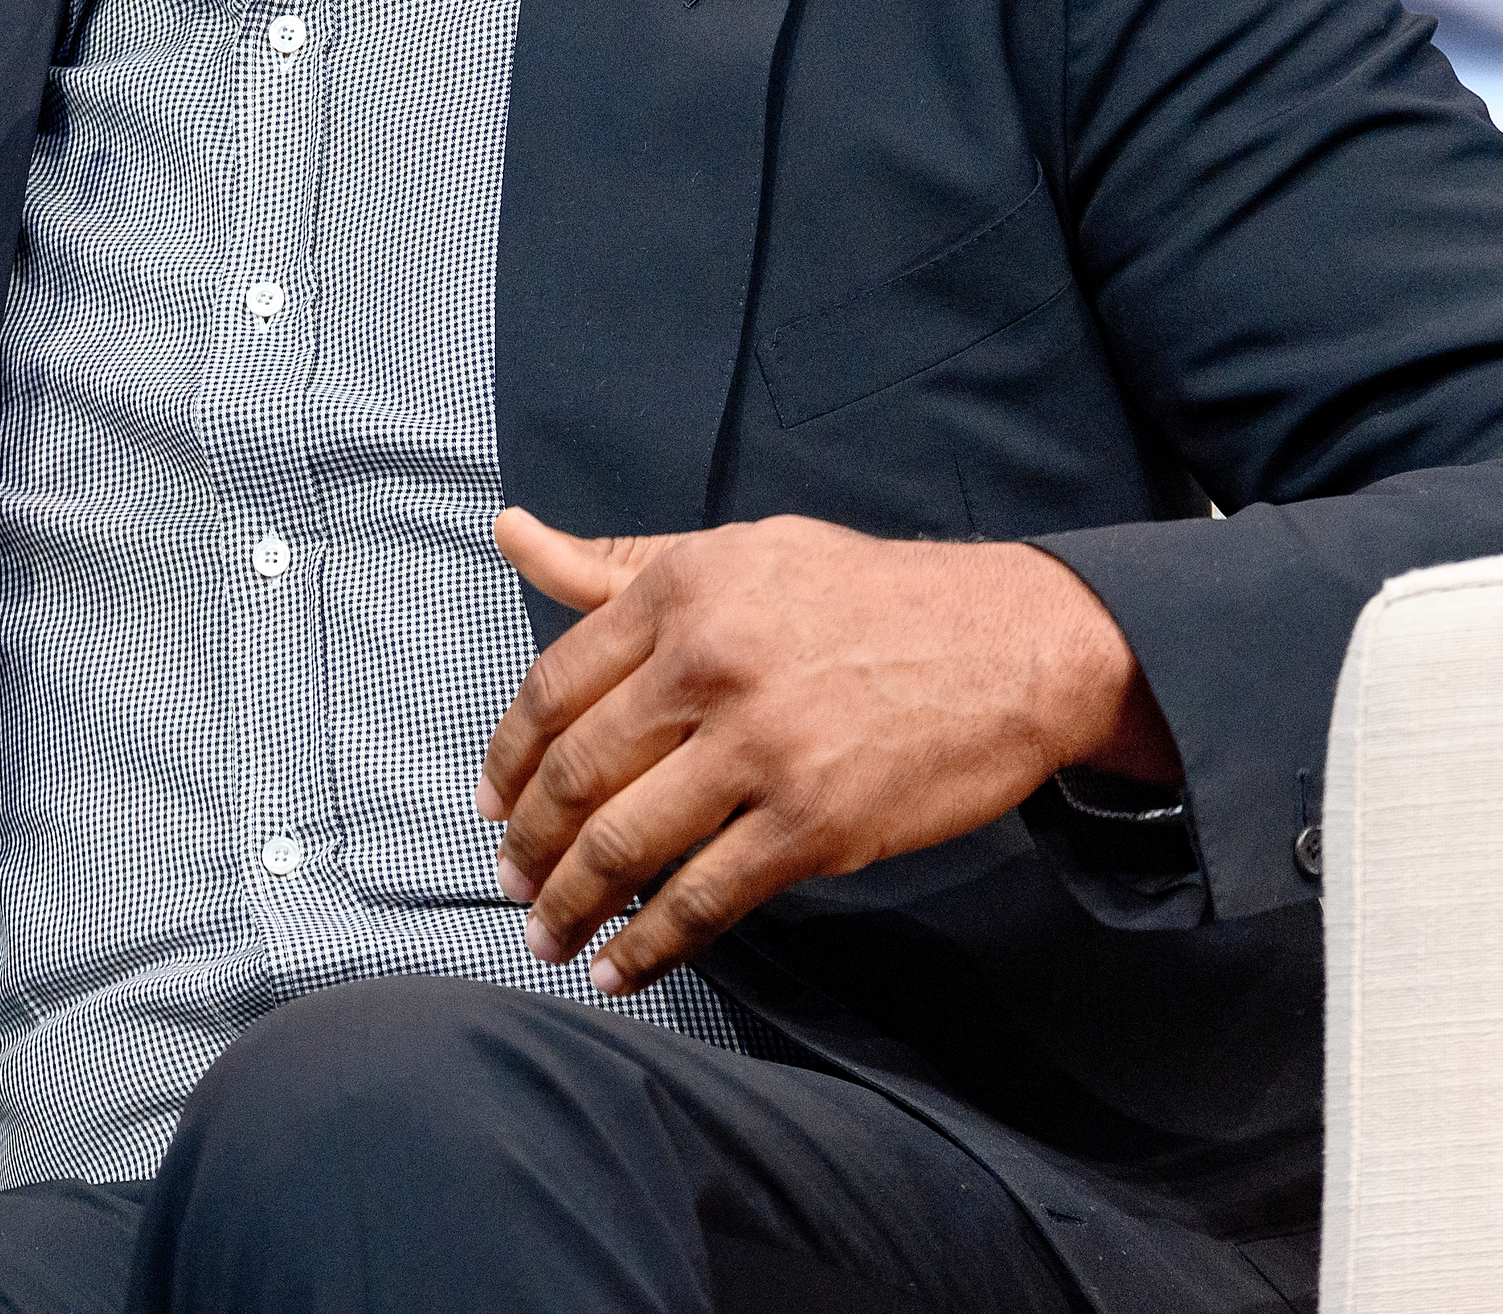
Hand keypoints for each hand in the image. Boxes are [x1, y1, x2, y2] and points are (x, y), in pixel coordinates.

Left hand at [477, 508, 1178, 995]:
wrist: (1012, 643)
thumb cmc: (870, 595)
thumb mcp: (740, 552)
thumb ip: (619, 562)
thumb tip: (511, 533)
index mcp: (682, 591)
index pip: (555, 686)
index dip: (508, 758)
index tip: (491, 803)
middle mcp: (708, 663)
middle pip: (578, 773)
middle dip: (529, 843)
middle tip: (509, 881)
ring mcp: (760, 748)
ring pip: (625, 844)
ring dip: (570, 904)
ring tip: (545, 934)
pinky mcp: (812, 824)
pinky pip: (703, 899)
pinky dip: (649, 946)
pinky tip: (620, 969)